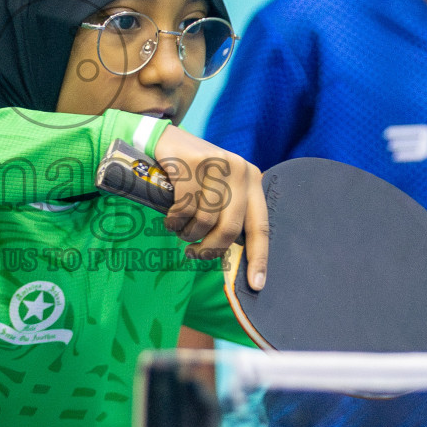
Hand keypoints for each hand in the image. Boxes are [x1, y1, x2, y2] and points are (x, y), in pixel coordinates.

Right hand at [154, 125, 268, 288]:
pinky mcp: (192, 165)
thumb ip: (229, 213)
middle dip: (210, 249)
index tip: (256, 284)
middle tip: (195, 254)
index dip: (259, 257)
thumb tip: (233, 255)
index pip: (260, 226)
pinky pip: (184, 210)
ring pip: (205, 221)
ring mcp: (216, 165)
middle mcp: (239, 170)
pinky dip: (174, 221)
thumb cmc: (194, 174)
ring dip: (188, 233)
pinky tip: (170, 218)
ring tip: (180, 229)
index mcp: (251, 179)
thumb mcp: (219, 189)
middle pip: (230, 228)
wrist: (166, 142)